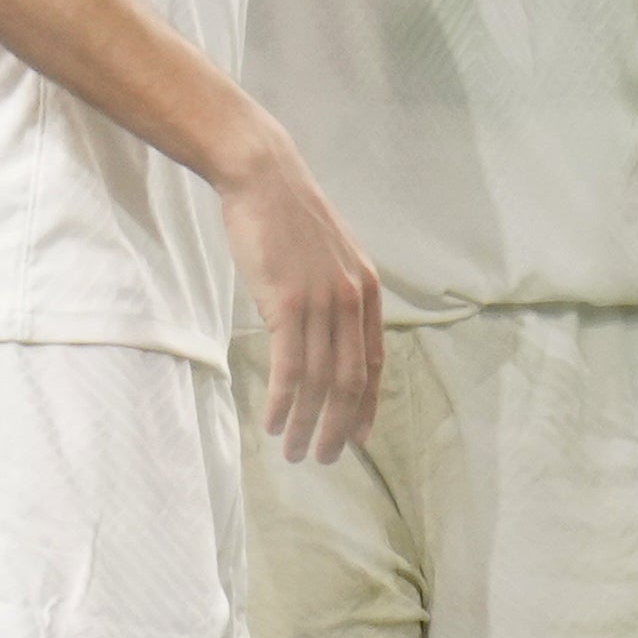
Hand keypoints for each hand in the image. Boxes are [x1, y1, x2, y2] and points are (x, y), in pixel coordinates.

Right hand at [221, 141, 382, 463]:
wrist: (264, 179)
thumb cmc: (288, 217)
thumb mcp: (329, 256)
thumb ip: (336, 294)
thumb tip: (327, 334)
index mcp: (367, 291)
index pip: (374, 363)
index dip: (366, 406)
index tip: (358, 437)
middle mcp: (351, 301)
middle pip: (349, 381)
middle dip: (337, 427)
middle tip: (324, 458)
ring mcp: (321, 303)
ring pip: (319, 381)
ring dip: (306, 423)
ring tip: (295, 451)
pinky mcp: (287, 303)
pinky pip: (289, 367)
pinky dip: (283, 402)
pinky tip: (274, 423)